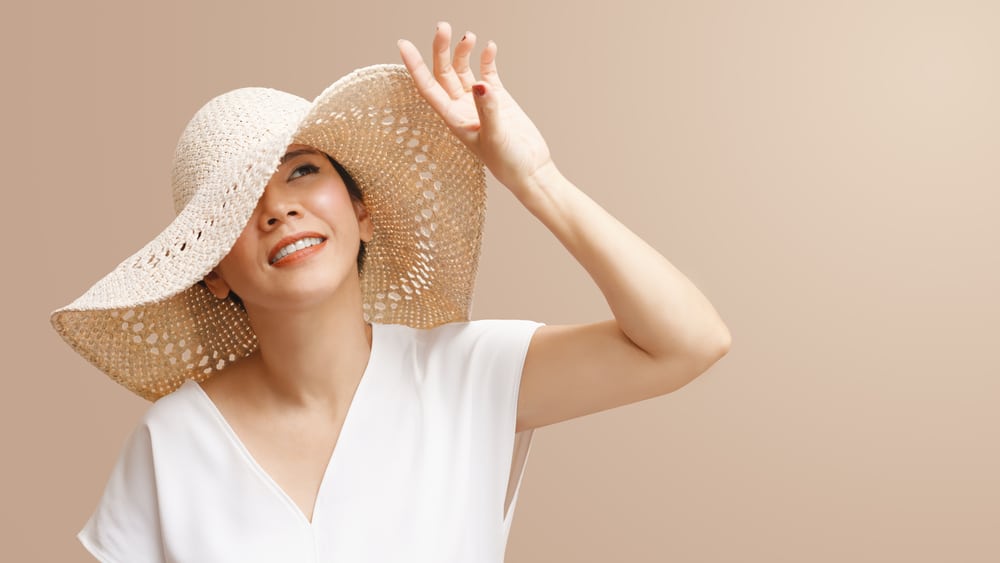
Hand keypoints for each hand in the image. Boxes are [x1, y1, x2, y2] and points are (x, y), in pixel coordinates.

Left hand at [397, 22, 553, 196]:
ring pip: (462, 70)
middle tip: (443, 27)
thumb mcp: (496, 137)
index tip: (404, 44)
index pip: (428, 88)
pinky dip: (487, 59)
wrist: (531, 171)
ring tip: (469, 36)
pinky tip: (489, 47)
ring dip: (462, 52)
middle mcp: (462, 108)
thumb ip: (488, 109)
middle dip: (441, 50)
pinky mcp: (498, 99)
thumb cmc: (509, 163)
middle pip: (443, 73)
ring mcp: (479, 102)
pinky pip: (488, 73)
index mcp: (453, 119)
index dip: (414, 67)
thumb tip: (480, 84)